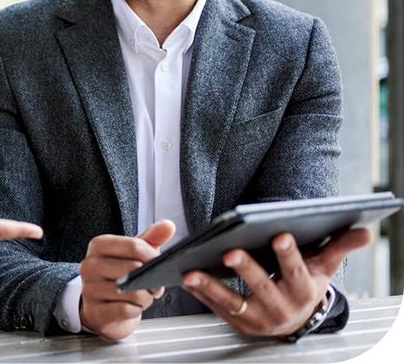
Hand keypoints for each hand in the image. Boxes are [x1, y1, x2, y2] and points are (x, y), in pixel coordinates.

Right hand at [79, 220, 174, 340]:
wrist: (102, 306)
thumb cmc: (119, 275)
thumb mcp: (134, 254)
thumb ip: (152, 238)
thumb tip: (168, 226)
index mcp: (99, 245)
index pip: (133, 246)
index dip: (153, 257)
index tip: (159, 264)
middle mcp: (90, 265)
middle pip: (134, 269)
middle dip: (152, 280)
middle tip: (154, 284)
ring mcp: (90, 289)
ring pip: (132, 292)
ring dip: (145, 297)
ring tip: (143, 295)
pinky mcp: (95, 311)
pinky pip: (126, 310)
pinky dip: (136, 310)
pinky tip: (133, 307)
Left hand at [181, 227, 370, 335]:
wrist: (295, 318)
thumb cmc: (306, 282)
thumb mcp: (324, 266)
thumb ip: (340, 246)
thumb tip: (366, 231)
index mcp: (303, 290)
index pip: (296, 271)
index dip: (288, 254)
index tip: (279, 235)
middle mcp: (282, 307)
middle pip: (262, 287)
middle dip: (246, 269)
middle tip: (229, 251)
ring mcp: (259, 318)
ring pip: (234, 302)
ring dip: (212, 287)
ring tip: (193, 271)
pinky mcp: (239, 323)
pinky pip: (218, 308)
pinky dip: (202, 293)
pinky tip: (187, 277)